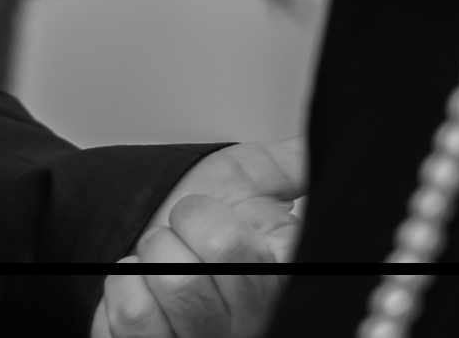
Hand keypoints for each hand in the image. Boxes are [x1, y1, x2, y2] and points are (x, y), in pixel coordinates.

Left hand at [90, 138, 305, 337]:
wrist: (145, 233)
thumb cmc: (200, 215)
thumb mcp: (255, 177)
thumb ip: (295, 162)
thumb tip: (334, 138)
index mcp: (282, 276)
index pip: (257, 248)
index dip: (215, 221)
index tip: (218, 217)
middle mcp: (253, 320)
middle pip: (218, 255)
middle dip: (183, 224)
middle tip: (183, 231)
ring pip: (176, 286)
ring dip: (153, 254)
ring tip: (162, 257)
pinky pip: (135, 318)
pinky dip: (125, 284)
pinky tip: (140, 282)